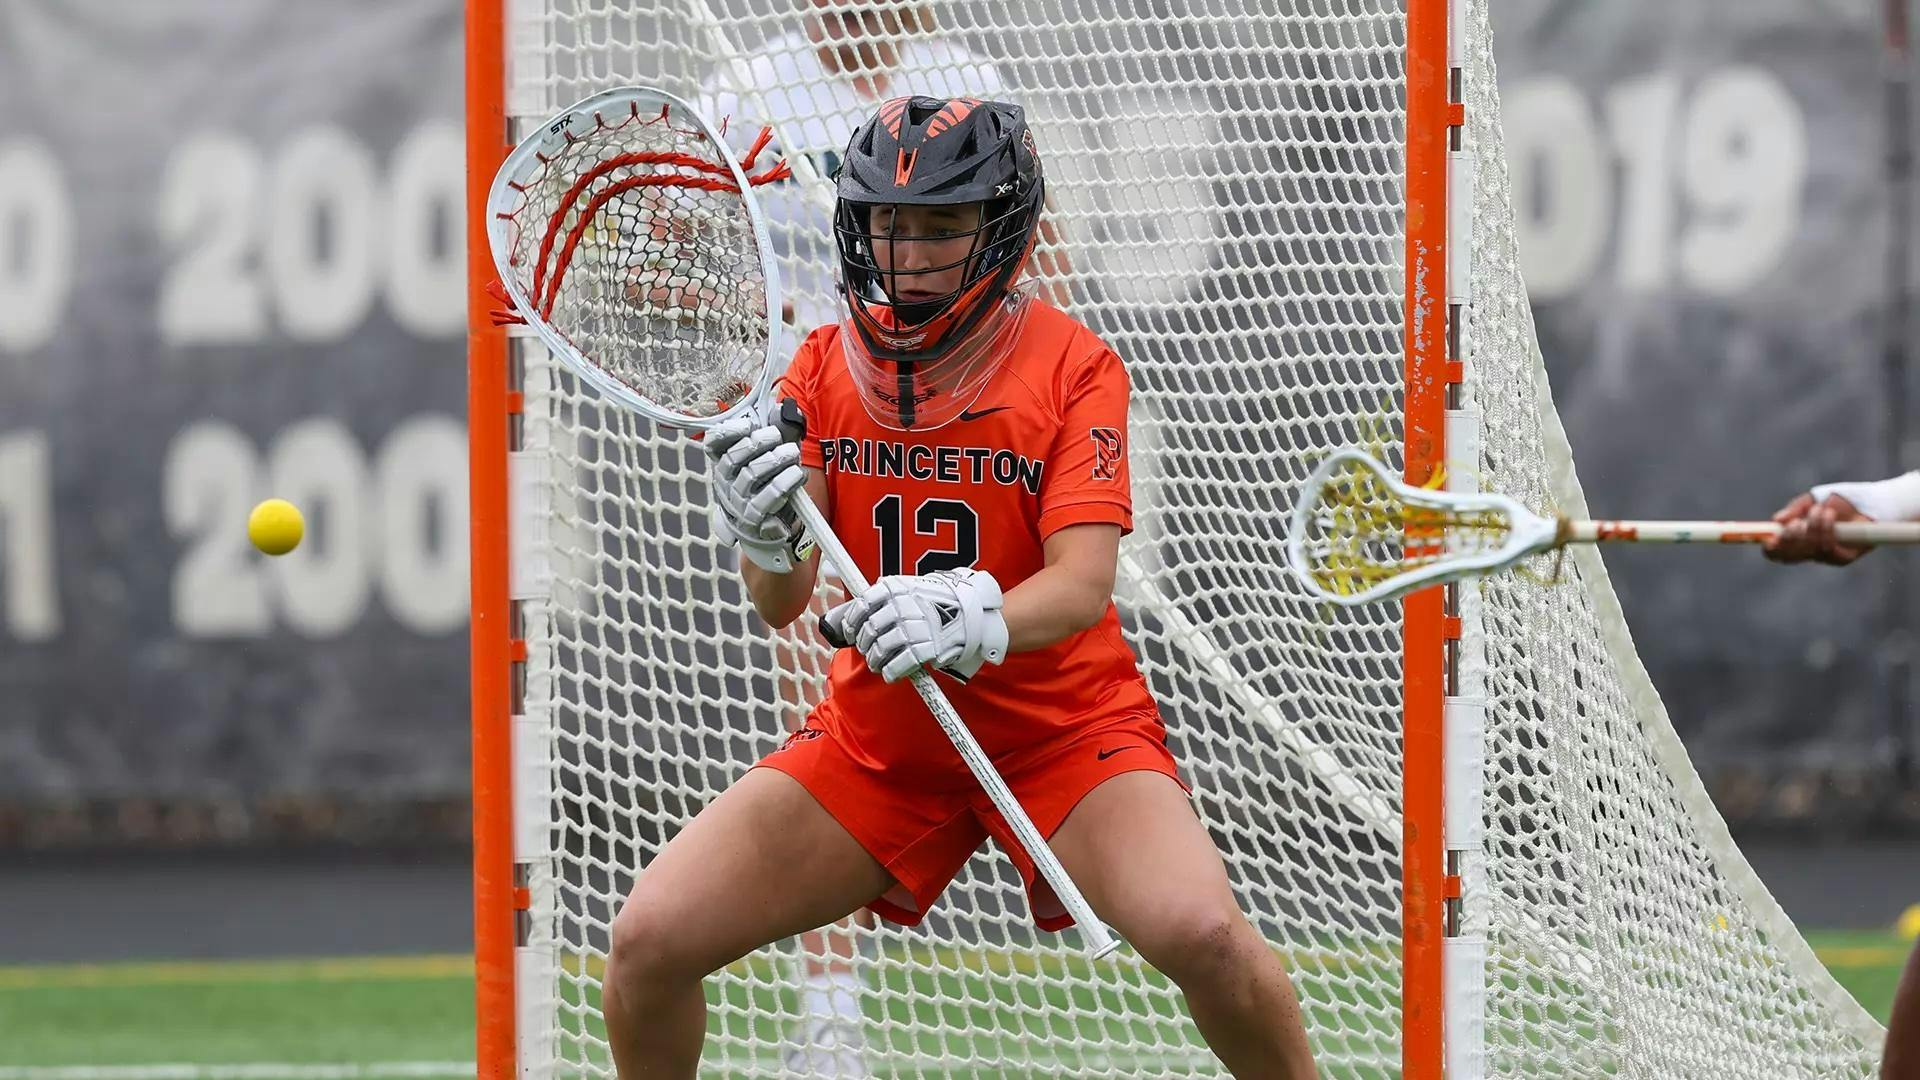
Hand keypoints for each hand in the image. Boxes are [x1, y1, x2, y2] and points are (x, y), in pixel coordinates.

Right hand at [704, 403, 806, 572]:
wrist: (770, 537)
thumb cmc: (769, 491)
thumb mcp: (768, 461)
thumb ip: (773, 435)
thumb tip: (784, 409)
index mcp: (725, 467)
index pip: (714, 445)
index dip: (726, 431)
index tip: (746, 423)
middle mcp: (727, 486)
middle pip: (734, 459)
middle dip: (756, 443)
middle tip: (776, 436)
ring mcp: (740, 505)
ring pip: (751, 477)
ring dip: (774, 461)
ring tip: (792, 454)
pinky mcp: (757, 522)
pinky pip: (768, 500)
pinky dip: (785, 484)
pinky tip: (797, 475)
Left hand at [822, 568, 1009, 682]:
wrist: (973, 611)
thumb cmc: (937, 600)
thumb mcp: (908, 589)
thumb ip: (879, 600)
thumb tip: (840, 617)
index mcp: (894, 588)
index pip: (860, 606)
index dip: (852, 623)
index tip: (852, 632)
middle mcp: (901, 606)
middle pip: (868, 630)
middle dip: (865, 644)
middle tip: (869, 649)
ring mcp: (913, 628)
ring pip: (879, 649)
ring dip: (875, 660)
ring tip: (878, 664)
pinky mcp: (925, 648)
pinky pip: (897, 665)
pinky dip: (890, 672)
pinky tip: (890, 673)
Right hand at [1764, 492, 1872, 565]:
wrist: (1867, 503)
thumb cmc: (1837, 502)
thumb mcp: (1811, 501)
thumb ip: (1794, 510)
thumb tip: (1777, 519)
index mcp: (1796, 540)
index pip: (1776, 553)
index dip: (1771, 548)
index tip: (1771, 538)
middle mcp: (1808, 552)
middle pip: (1789, 556)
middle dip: (1790, 539)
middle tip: (1796, 523)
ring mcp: (1825, 557)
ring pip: (1810, 549)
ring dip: (1813, 528)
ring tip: (1820, 510)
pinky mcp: (1843, 559)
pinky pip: (1828, 549)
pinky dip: (1826, 530)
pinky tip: (1829, 516)